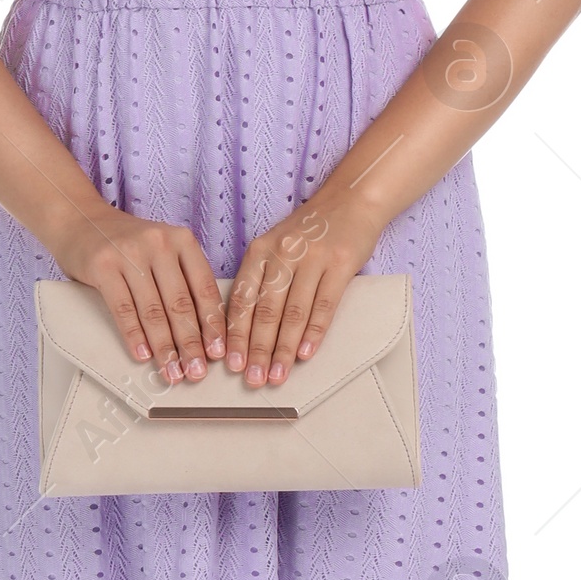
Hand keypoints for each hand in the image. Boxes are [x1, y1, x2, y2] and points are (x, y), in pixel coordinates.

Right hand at [55, 206, 226, 382]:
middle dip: (191, 343)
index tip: (218, 352)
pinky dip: (134, 335)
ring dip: (164, 346)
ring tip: (172, 371)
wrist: (80, 220)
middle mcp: (159, 243)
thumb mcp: (162, 250)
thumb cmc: (127, 244)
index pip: (204, 288)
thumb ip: (182, 279)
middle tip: (197, 371)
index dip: (212, 324)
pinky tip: (143, 355)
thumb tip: (202, 331)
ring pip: (153, 310)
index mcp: (182, 240)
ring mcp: (129, 253)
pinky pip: (123, 308)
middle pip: (180, 303)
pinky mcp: (103, 266)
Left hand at [225, 194, 381, 387]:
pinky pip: (325, 305)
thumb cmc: (309, 231)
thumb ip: (260, 279)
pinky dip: (314, 333)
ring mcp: (312, 257)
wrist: (350, 201)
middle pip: (265, 310)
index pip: (241, 299)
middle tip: (251, 378)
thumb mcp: (275, 247)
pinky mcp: (340, 263)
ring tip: (276, 375)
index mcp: (259, 251)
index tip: (230, 364)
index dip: (235, 335)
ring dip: (283, 349)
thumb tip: (243, 329)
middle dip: (256, 349)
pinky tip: (304, 354)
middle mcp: (282, 253)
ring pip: (293, 312)